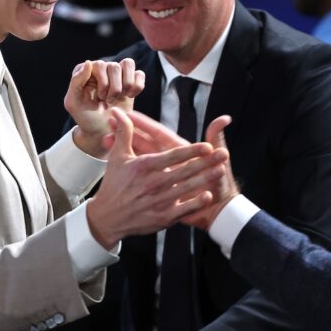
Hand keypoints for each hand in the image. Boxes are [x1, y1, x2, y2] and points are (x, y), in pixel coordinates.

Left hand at [65, 59, 144, 157]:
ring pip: (127, 64)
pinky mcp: (131, 82)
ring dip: (125, 85)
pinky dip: (137, 86)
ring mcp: (117, 74)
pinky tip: (130, 96)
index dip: (102, 83)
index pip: (99, 65)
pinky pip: (139, 73)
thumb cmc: (85, 118)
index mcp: (85, 71)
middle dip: (113, 88)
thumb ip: (76, 81)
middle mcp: (101, 69)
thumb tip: (89, 62)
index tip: (99, 98)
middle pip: (114, 66)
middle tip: (108, 101)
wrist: (101, 132)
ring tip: (118, 98)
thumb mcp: (73, 103)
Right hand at [86, 108, 227, 248]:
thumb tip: (118, 113)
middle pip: (183, 171)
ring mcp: (157, 201)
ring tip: (220, 171)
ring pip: (185, 188)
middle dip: (204, 163)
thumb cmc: (114, 184)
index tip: (206, 145)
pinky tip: (207, 196)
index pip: (171, 156)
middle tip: (222, 155)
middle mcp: (151, 183)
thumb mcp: (118, 157)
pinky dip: (195, 203)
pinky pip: (181, 210)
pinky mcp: (161, 217)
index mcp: (142, 167)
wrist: (107, 218)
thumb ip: (124, 133)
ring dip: (204, 180)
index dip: (190, 151)